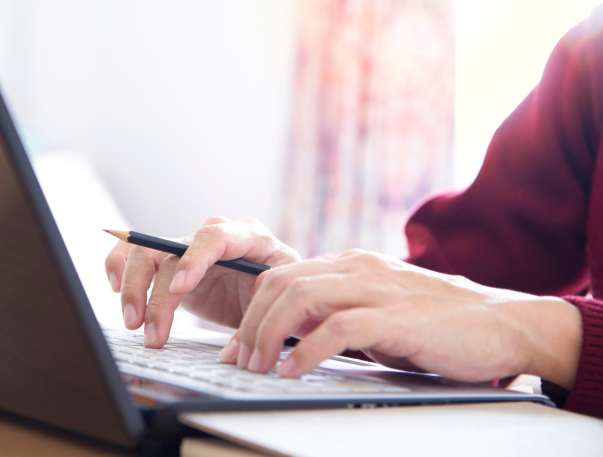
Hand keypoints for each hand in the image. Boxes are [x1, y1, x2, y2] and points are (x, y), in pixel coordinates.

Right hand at [104, 217, 300, 347]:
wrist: (273, 296)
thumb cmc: (281, 293)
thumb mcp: (280, 302)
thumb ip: (259, 316)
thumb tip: (234, 348)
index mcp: (251, 237)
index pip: (216, 237)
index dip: (195, 260)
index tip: (180, 289)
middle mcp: (216, 236)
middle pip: (172, 248)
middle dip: (155, 290)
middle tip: (148, 327)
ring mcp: (191, 248)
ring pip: (149, 252)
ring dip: (134, 288)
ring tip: (133, 323)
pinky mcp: (173, 264)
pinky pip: (138, 254)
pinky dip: (120, 266)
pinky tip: (113, 286)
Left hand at [220, 249, 582, 389]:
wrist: (502, 323)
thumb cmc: (438, 323)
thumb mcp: (377, 311)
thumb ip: (338, 314)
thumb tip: (293, 337)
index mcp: (351, 265)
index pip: (284, 275)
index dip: (252, 309)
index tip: (237, 344)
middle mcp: (358, 269)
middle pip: (282, 283)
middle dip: (251, 322)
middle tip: (238, 358)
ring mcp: (377, 289)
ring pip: (301, 297)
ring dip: (269, 334)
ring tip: (258, 366)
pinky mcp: (397, 317)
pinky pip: (338, 328)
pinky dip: (307, 350)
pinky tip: (292, 370)